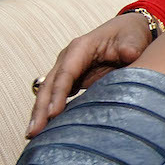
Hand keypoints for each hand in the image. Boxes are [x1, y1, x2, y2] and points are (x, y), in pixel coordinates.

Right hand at [27, 13, 153, 136]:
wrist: (130, 30)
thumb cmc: (130, 34)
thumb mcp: (133, 39)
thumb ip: (130, 47)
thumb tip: (129, 54)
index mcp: (80, 48)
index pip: (66, 73)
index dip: (58, 93)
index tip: (53, 114)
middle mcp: (68, 58)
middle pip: (50, 85)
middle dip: (41, 109)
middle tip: (33, 132)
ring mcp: (68, 69)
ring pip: (48, 93)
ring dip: (40, 113)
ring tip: (32, 135)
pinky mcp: (73, 79)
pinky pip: (57, 96)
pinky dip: (50, 111)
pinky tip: (46, 130)